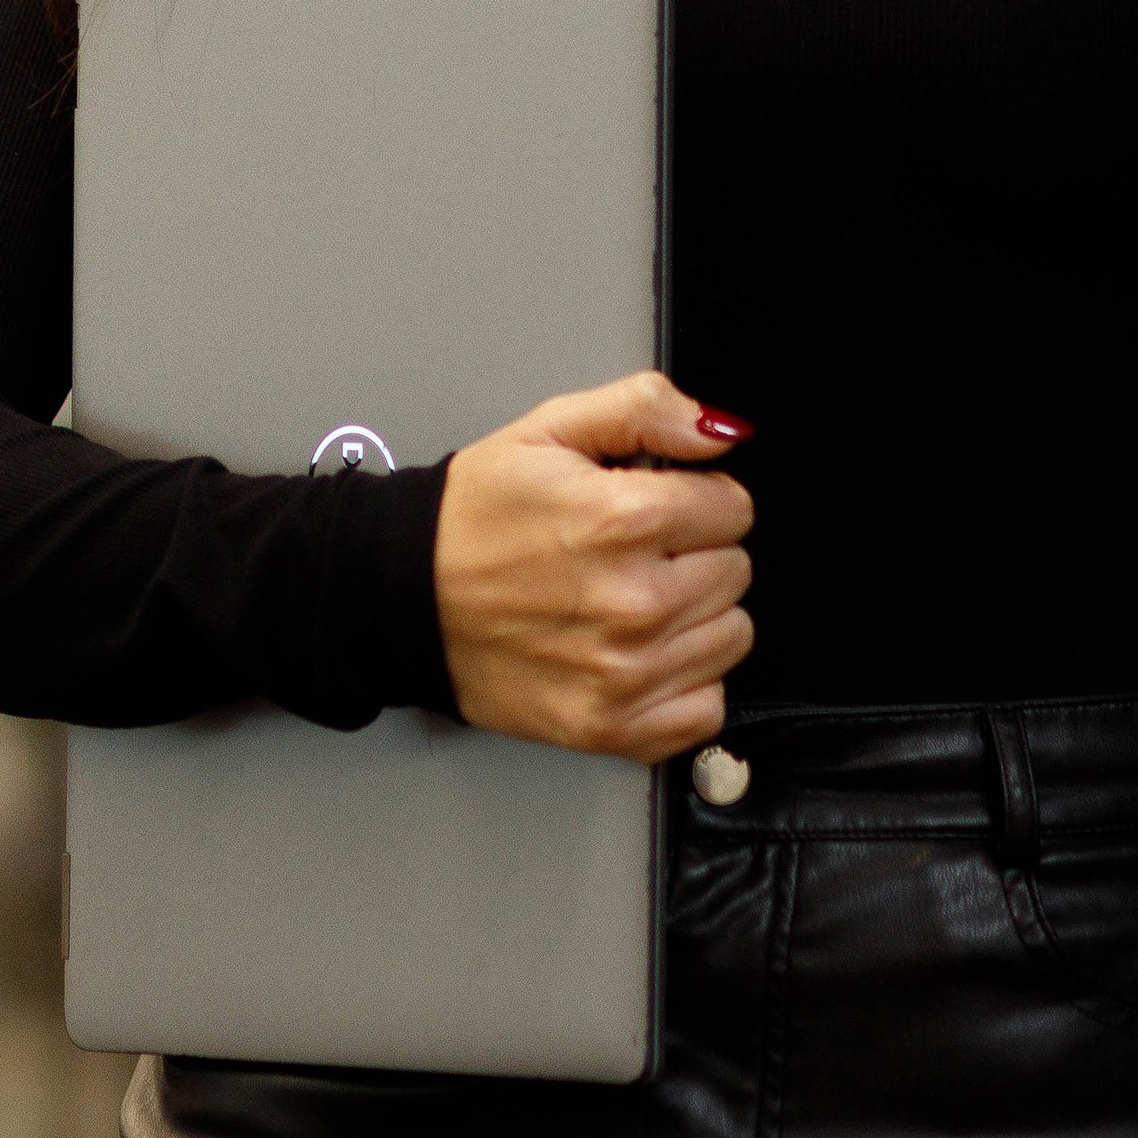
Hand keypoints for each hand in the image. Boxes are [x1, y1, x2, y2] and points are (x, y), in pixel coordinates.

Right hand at [433, 370, 754, 759]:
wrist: (401, 598)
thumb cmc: (471, 516)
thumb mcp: (549, 428)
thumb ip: (645, 409)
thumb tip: (720, 430)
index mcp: (624, 518)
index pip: (735, 507)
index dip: (696, 498)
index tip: (655, 506)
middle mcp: (635, 601)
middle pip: (737, 570)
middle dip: (695, 553)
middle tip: (632, 553)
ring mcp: (626, 673)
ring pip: (732, 635)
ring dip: (695, 617)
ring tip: (631, 600)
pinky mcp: (612, 728)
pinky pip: (707, 707)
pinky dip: (685, 683)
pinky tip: (641, 654)